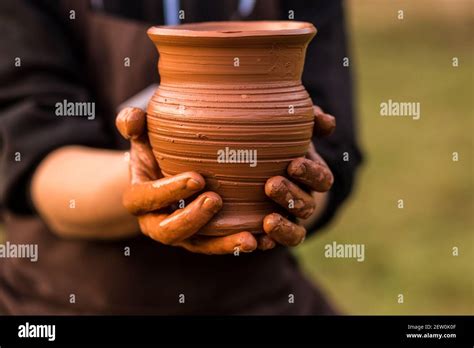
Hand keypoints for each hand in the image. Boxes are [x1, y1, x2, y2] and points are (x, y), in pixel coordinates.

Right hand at [116, 107, 257, 253]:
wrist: (166, 174)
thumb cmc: (155, 151)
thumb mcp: (143, 136)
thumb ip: (134, 125)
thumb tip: (131, 119)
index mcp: (139, 199)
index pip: (145, 199)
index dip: (167, 191)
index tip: (196, 178)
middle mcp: (156, 223)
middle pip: (168, 232)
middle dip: (192, 219)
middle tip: (216, 200)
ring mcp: (182, 235)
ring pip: (199, 246)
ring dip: (223, 244)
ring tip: (250, 238)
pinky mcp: (203, 240)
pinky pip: (220, 247)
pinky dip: (240, 245)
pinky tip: (265, 241)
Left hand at [258, 106, 335, 249]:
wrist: (245, 165)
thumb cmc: (271, 142)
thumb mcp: (286, 129)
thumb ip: (307, 121)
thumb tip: (327, 122)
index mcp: (310, 175)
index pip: (321, 178)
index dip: (311, 173)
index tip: (292, 164)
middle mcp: (303, 199)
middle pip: (307, 205)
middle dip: (291, 196)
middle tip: (270, 184)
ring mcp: (288, 219)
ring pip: (296, 231)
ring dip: (285, 226)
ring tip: (267, 220)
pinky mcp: (270, 234)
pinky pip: (275, 244)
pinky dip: (269, 244)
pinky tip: (256, 241)